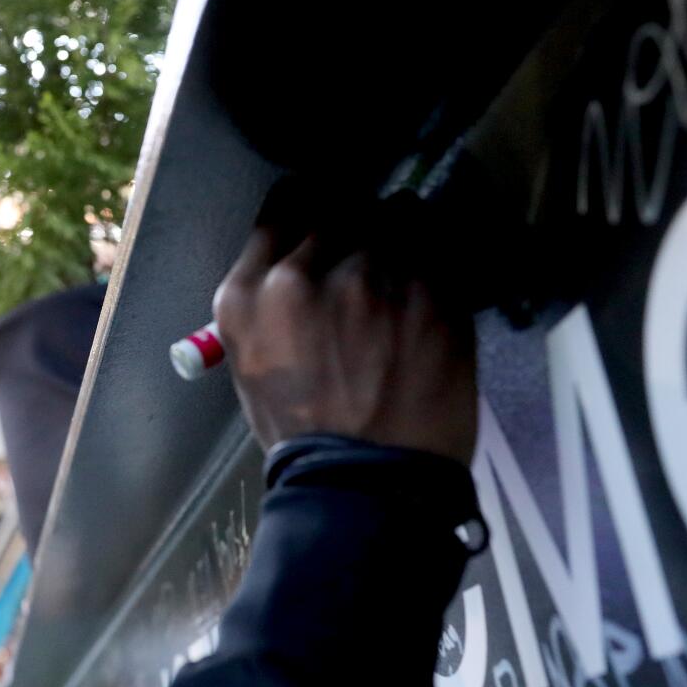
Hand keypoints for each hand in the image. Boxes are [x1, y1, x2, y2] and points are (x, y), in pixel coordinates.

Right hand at [210, 227, 476, 462]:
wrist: (368, 482)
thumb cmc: (307, 434)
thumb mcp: (253, 363)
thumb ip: (268, 299)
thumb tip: (304, 255)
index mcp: (248, 295)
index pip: (285, 205)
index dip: (313, 208)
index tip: (331, 223)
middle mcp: (302, 275)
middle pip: (341, 204)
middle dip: (359, 225)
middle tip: (372, 257)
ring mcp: (369, 277)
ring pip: (396, 213)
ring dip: (402, 236)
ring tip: (404, 279)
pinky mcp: (428, 288)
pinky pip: (438, 244)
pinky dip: (437, 259)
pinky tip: (429, 296)